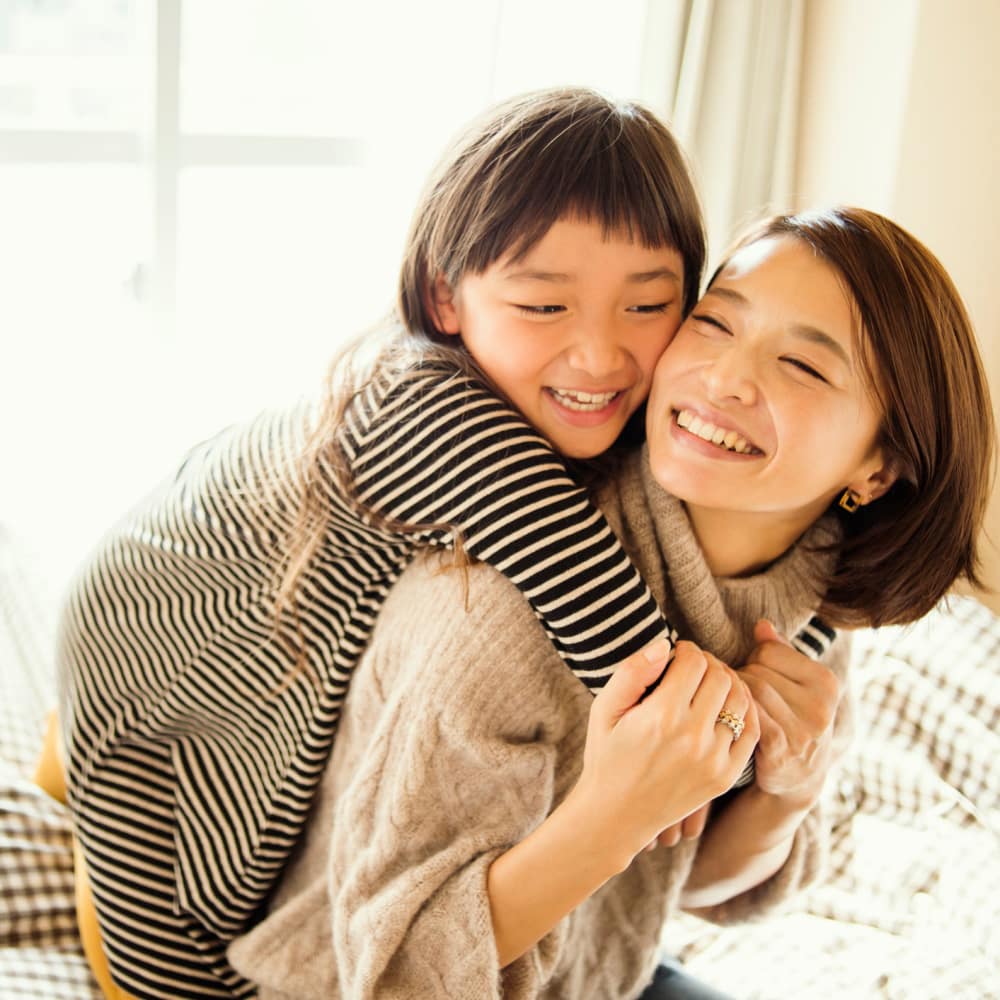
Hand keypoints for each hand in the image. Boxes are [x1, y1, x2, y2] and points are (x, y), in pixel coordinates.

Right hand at [579, 639, 758, 858]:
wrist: (616, 816)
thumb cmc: (607, 756)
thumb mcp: (604, 709)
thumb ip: (632, 672)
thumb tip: (664, 645)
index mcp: (661, 716)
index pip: (694, 661)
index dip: (686, 650)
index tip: (676, 656)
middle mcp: (692, 737)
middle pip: (720, 676)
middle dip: (708, 663)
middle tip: (694, 668)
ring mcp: (713, 759)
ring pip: (740, 699)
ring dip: (728, 683)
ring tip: (710, 685)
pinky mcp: (725, 776)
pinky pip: (751, 731)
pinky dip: (744, 711)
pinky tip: (727, 706)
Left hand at [739, 620, 840, 805]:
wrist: (798, 777)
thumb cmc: (791, 718)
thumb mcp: (795, 684)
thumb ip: (779, 652)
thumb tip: (761, 624)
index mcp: (826, 682)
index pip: (769, 650)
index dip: (753, 658)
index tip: (751, 672)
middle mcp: (820, 706)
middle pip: (757, 671)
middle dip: (740, 676)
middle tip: (735, 689)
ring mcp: (803, 730)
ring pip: (750, 691)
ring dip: (733, 694)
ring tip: (729, 700)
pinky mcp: (782, 750)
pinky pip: (748, 717)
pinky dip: (735, 712)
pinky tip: (730, 716)